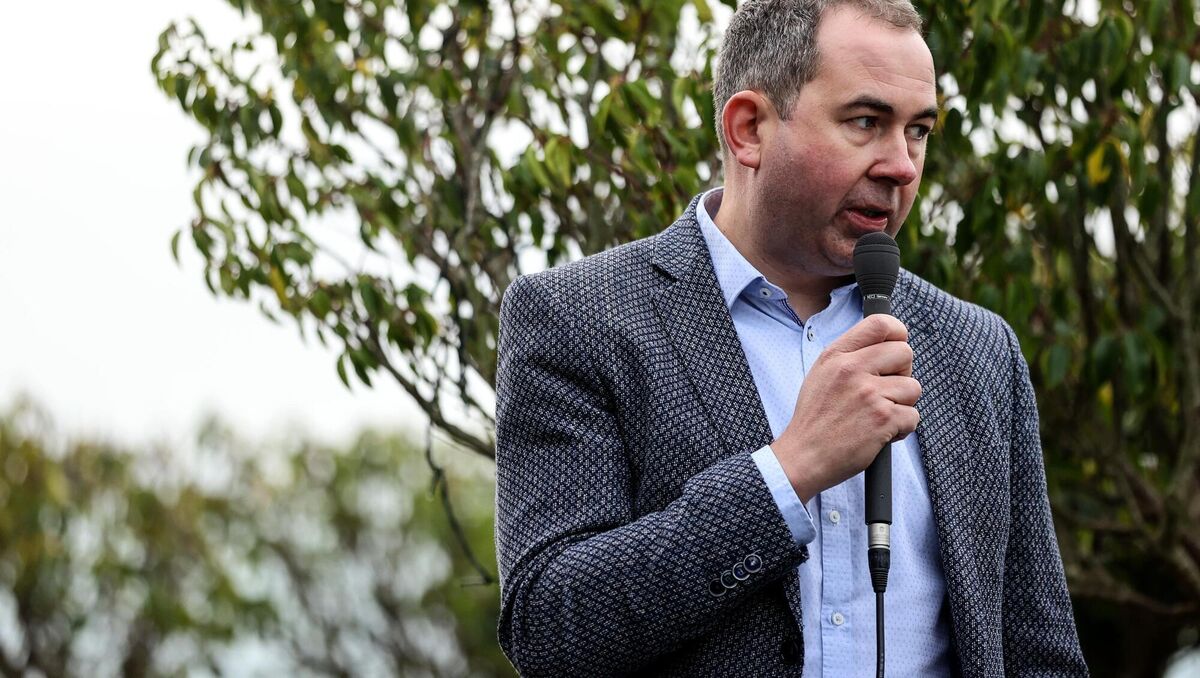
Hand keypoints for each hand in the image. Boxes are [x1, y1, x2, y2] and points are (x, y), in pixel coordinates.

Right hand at [771, 314, 920, 502]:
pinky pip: (913, 417)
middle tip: (885, 391)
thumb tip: (885, 344)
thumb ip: (849, 355)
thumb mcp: (821, 374)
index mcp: (837, 355)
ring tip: (878, 415)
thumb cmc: (815, 419)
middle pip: (905, 353)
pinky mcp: (883, 419)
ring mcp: (869, 394)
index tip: (896, 349)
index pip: (880, 324)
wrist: (803, 456)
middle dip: (902, 374)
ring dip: (902, 405)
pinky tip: (880, 433)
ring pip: (913, 388)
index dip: (897, 334)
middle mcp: (852, 369)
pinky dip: (902, 429)